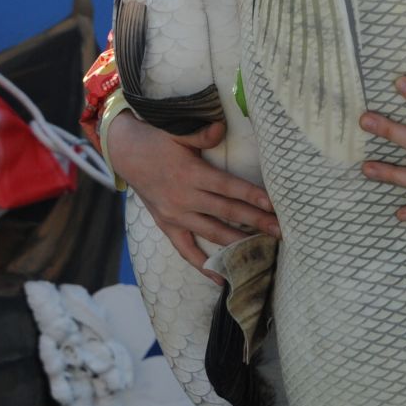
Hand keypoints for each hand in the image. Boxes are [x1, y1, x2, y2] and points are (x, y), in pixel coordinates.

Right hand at [108, 113, 280, 280]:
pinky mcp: (167, 227)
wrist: (125, 154)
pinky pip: (186, 251)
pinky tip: (222, 279)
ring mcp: (175, 216)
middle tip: (280, 231)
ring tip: (262, 252)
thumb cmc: (157, 141)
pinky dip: (203, 266)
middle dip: (255, 222)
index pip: (228, 188)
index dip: (251, 195)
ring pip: (212, 233)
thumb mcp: (177, 133)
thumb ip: (201, 135)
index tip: (273, 205)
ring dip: (237, 244)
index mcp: (190, 174)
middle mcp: (184, 199)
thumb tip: (221, 127)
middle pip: (226, 213)